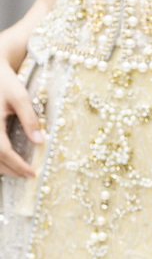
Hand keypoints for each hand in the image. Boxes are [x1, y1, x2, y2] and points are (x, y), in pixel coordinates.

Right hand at [0, 60, 40, 178]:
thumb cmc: (5, 83)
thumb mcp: (21, 97)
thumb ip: (30, 119)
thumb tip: (40, 142)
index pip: (3, 152)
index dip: (17, 165)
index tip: (32, 173)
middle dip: (11, 170)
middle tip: (28, 175)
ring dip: (2, 167)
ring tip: (19, 170)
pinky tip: (6, 160)